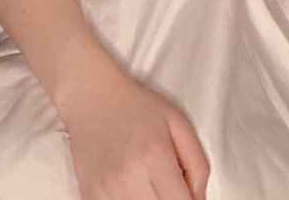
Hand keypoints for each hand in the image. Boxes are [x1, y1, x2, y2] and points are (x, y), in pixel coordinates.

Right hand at [63, 71, 208, 199]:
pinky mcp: (90, 196)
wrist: (92, 98)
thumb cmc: (136, 107)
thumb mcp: (179, 123)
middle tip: (166, 185)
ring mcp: (105, 190)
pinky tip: (131, 187)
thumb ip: (198, 165)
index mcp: (154, 156)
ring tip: (148, 184)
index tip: (185, 192)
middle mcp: (128, 177)